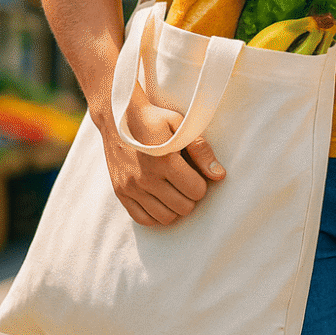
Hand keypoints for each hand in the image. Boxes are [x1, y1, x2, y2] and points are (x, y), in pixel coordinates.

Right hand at [96, 86, 224, 226]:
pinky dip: (155, 215)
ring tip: (173, 191)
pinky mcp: (120, 192)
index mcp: (164, 160)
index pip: (196, 191)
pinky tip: (159, 200)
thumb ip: (200, 150)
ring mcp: (131, 187)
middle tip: (185, 182)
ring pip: (165, 218)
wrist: (117, 115)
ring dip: (174, 207)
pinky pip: (143, 219)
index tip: (195, 174)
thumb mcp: (180, 125)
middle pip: (183, 207)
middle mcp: (146, 177)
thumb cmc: (154, 118)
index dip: (200, 184)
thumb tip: (219, 175)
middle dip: (189, 196)